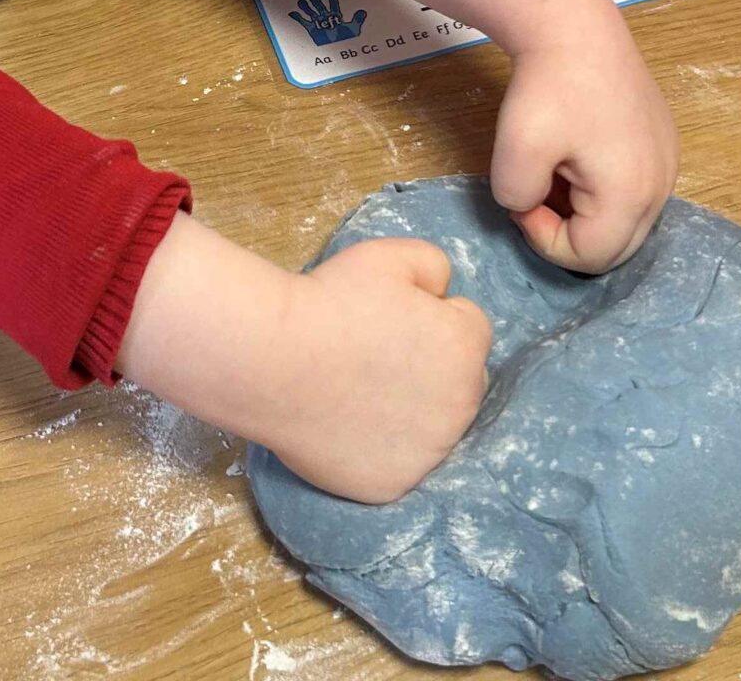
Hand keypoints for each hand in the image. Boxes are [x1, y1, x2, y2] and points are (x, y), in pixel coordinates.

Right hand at [118, 215, 490, 504]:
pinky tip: (348, 426)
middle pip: (460, 383)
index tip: (391, 320)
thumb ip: (436, 266)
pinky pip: (400, 464)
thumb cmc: (330, 302)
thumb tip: (443, 293)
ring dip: (411, 412)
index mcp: (466, 346)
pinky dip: (381, 450)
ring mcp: (429, 452)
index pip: (470, 329)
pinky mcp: (394, 485)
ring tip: (359, 394)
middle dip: (433, 370)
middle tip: (377, 359)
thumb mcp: (391, 256)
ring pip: (434, 428)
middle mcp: (462, 405)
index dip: (431, 318)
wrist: (270, 361)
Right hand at [288, 0, 367, 44]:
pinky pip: (303, 22)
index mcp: (336, 16)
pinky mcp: (311, 30)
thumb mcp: (354, 30)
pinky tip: (292, 12)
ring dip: (306, 7)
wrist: (338, 54)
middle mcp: (326, 18)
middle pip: (320, 6)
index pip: (333, 5)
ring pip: (311, 12)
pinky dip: (297, 17)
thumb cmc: (346, 42)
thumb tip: (363, 12)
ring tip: (301, 1)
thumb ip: (357, 20)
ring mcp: (318, 23)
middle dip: (316, 1)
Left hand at [489, 37, 677, 273]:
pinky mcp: (662, 143)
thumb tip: (531, 204)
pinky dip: (599, 189)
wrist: (575, 26)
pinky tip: (574, 154)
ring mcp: (668, 163)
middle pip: (615, 247)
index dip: (544, 240)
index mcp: (633, 194)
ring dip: (583, 211)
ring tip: (553, 171)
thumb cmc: (549, 87)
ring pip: (624, 220)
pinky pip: (633, 191)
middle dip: (568, 232)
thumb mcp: (515, 152)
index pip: (590, 257)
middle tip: (536, 192)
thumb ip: (518, 201)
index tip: (522, 199)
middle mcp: (662, 186)